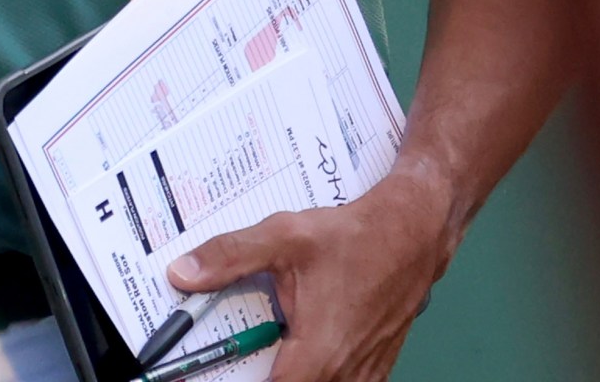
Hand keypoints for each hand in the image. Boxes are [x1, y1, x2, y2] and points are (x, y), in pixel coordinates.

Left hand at [166, 161, 458, 381]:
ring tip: (266, 355)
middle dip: (261, 376)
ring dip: (291, 375)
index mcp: (318, 353)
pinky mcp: (374, 369)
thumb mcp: (286, 236)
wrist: (415, 232)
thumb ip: (231, 256)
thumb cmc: (357, 236)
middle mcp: (343, 373)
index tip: (201, 378)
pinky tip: (299, 353)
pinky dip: (316, 375)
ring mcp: (363, 375)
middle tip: (237, 358)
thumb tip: (183, 273)